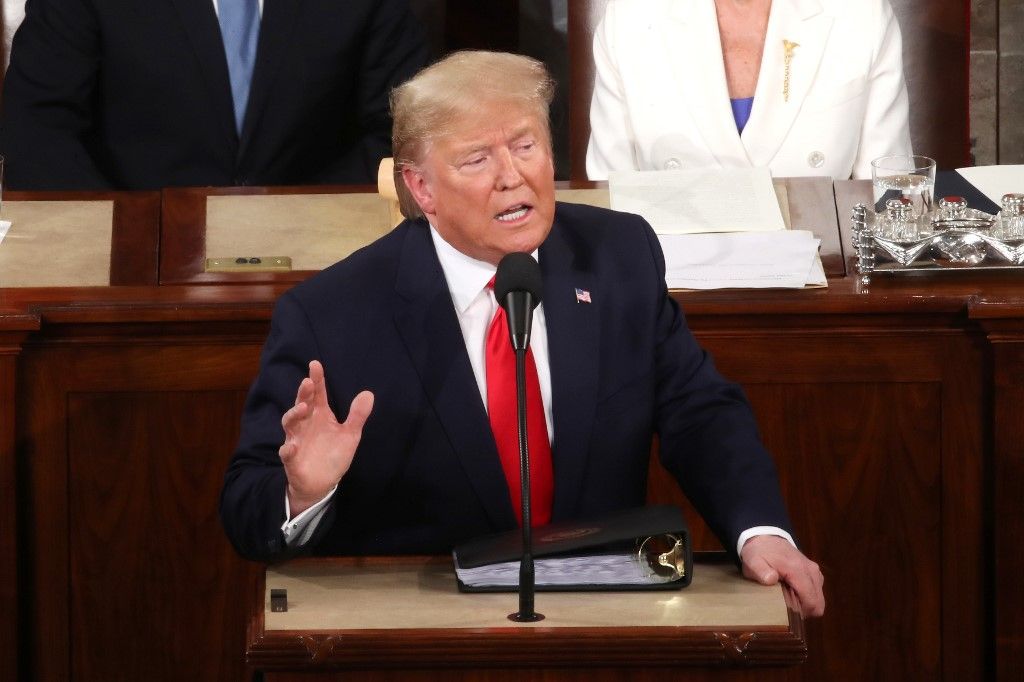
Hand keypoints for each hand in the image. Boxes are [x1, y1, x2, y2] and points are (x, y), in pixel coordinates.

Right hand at [279, 360, 373, 515]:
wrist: (322, 483)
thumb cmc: (333, 455)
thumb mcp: (350, 435)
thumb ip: (357, 416)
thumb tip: (368, 393)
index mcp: (320, 416)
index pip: (318, 394)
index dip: (317, 379)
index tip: (315, 364)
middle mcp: (306, 424)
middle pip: (302, 404)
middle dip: (304, 393)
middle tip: (308, 382)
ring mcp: (296, 440)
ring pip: (290, 424)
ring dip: (294, 414)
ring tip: (304, 407)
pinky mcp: (292, 459)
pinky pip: (287, 452)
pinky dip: (288, 449)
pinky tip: (292, 446)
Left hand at [740, 535, 824, 617]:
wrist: (765, 537)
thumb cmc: (759, 553)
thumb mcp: (753, 562)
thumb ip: (761, 571)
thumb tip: (771, 579)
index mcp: (798, 570)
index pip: (811, 600)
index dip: (801, 612)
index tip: (787, 614)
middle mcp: (811, 571)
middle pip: (818, 602)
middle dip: (805, 610)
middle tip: (787, 609)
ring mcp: (814, 571)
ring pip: (819, 598)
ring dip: (806, 603)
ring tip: (789, 600)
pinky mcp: (814, 571)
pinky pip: (816, 590)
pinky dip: (808, 596)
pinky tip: (793, 594)